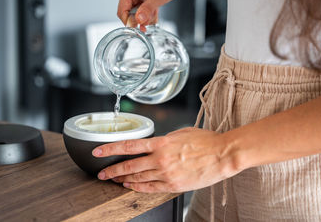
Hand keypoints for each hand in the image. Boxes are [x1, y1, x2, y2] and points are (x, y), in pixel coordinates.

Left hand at [92, 127, 240, 192]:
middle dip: (112, 170)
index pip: (129, 145)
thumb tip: (154, 144)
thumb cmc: (206, 141)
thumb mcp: (182, 133)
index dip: (110, 149)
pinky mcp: (174, 185)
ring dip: (123, 179)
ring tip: (114, 179)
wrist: (223, 155)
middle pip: (129, 166)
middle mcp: (161, 159)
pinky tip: (130, 186)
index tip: (98, 152)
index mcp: (162, 143)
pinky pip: (150, 188)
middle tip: (102, 173)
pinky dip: (137, 188)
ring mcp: (167, 173)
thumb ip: (165, 139)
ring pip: (137, 178)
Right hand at [117, 0, 200, 30]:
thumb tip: (138, 19)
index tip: (140, 29)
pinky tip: (154, 11)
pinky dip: (147, 15)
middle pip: (127, 14)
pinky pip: (138, 12)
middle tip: (152, 18)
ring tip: (155, 12)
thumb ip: (148, 9)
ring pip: (134, 15)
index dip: (130, 22)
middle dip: (140, 20)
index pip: (122, 11)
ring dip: (145, 17)